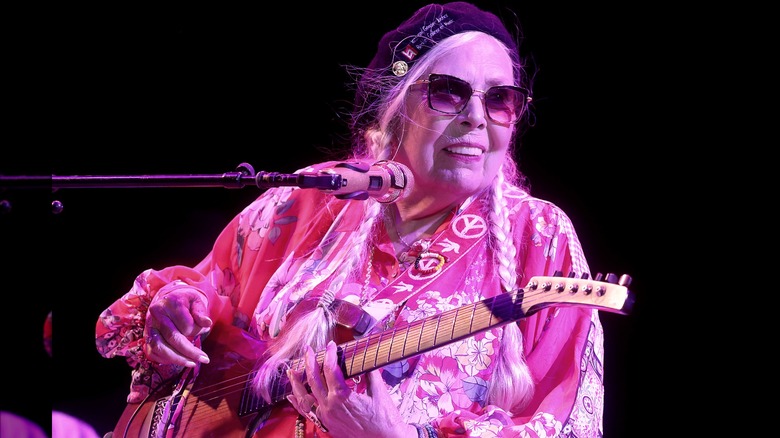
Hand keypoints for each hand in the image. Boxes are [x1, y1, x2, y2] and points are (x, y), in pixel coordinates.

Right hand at [144, 287, 211, 367]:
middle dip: (190, 352)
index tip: (206, 329)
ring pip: (160, 348)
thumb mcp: (197, 301)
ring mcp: (149, 326)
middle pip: (173, 338)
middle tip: (205, 359)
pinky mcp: (146, 336)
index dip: (198, 331)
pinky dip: (165, 360)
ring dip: (177, 359)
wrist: (170, 298)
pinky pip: (152, 352)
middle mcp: (156, 314)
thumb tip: (208, 324)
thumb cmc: (186, 301)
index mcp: (170, 303)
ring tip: (192, 363)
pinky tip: (179, 360)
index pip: (186, 325)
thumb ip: (201, 312)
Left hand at [287, 341, 416, 437]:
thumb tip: (365, 357)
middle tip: (308, 349)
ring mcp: (326, 416)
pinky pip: (307, 412)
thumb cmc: (385, 419)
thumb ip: (369, 373)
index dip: (329, 354)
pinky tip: (291, 395)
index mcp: (342, 397)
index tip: (331, 345)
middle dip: (310, 361)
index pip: (330, 369)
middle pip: (313, 380)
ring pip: (305, 397)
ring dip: (298, 382)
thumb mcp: (379, 391)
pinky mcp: (326, 424)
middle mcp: (330, 407)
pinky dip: (298, 403)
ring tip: (292, 370)